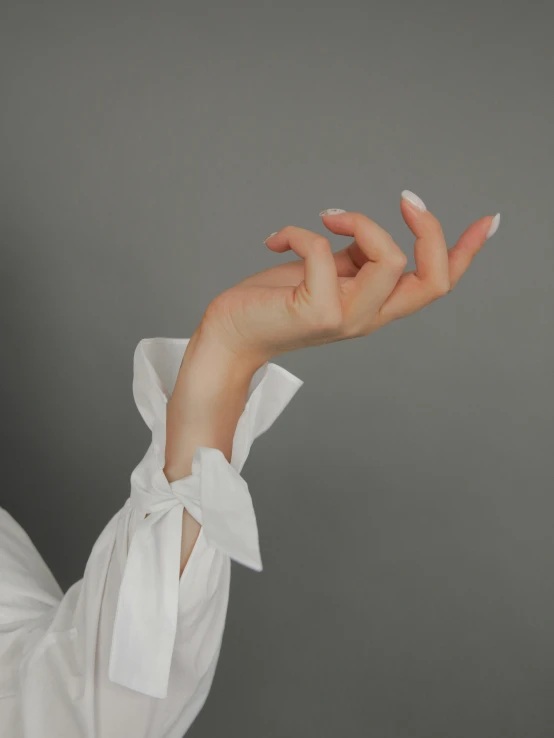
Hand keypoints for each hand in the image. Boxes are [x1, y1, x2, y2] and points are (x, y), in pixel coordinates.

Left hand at [200, 191, 499, 366]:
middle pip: (434, 279)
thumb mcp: (325, 273)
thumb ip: (353, 258)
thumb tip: (366, 232)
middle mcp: (370, 317)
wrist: (231, 333)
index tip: (488, 220)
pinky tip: (275, 240)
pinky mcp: (318, 313)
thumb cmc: (273, 302)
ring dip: (360, 222)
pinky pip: (323, 250)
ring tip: (326, 217)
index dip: (466, 253)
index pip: (436, 285)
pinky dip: (299, 231)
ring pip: (390, 259)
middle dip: (429, 230)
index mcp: (376, 306)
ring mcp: (347, 319)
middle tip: (405, 199)